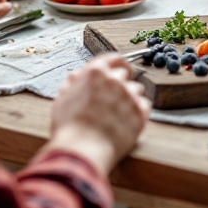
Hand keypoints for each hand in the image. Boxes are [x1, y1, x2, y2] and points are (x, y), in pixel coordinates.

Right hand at [49, 54, 151, 174]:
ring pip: (136, 89)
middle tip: (110, 100)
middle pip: (124, 75)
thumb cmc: (69, 127)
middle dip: (119, 84)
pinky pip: (144, 104)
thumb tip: (77, 75)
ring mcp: (129, 95)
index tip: (121, 67)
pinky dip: (138, 110)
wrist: (82, 150)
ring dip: (129, 97)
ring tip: (117, 114)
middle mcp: (115, 79)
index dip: (118, 62)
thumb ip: (72, 82)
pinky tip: (126, 121)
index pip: (114, 58)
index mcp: (95, 72)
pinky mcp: (140, 112)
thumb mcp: (62, 99)